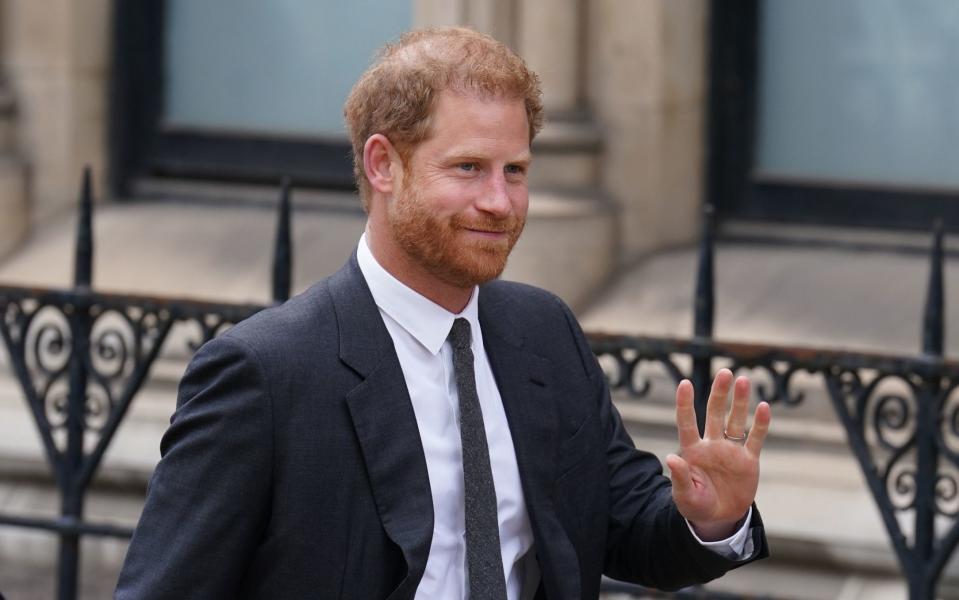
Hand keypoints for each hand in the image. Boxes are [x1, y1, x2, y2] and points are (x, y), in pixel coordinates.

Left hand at [665, 369, 770, 540]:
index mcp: (692, 451)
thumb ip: (680, 477)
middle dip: (719, 393)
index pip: (687, 423)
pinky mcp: (748, 460)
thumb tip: (671, 458)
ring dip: (739, 401)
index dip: (685, 404)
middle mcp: (711, 445)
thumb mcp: (685, 496)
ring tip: (743, 379)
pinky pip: (755, 438)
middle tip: (725, 373)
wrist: (719, 518)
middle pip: (714, 413)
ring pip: (735, 420)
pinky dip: (760, 424)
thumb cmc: (696, 505)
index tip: (684, 383)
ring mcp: (731, 450)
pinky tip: (763, 407)